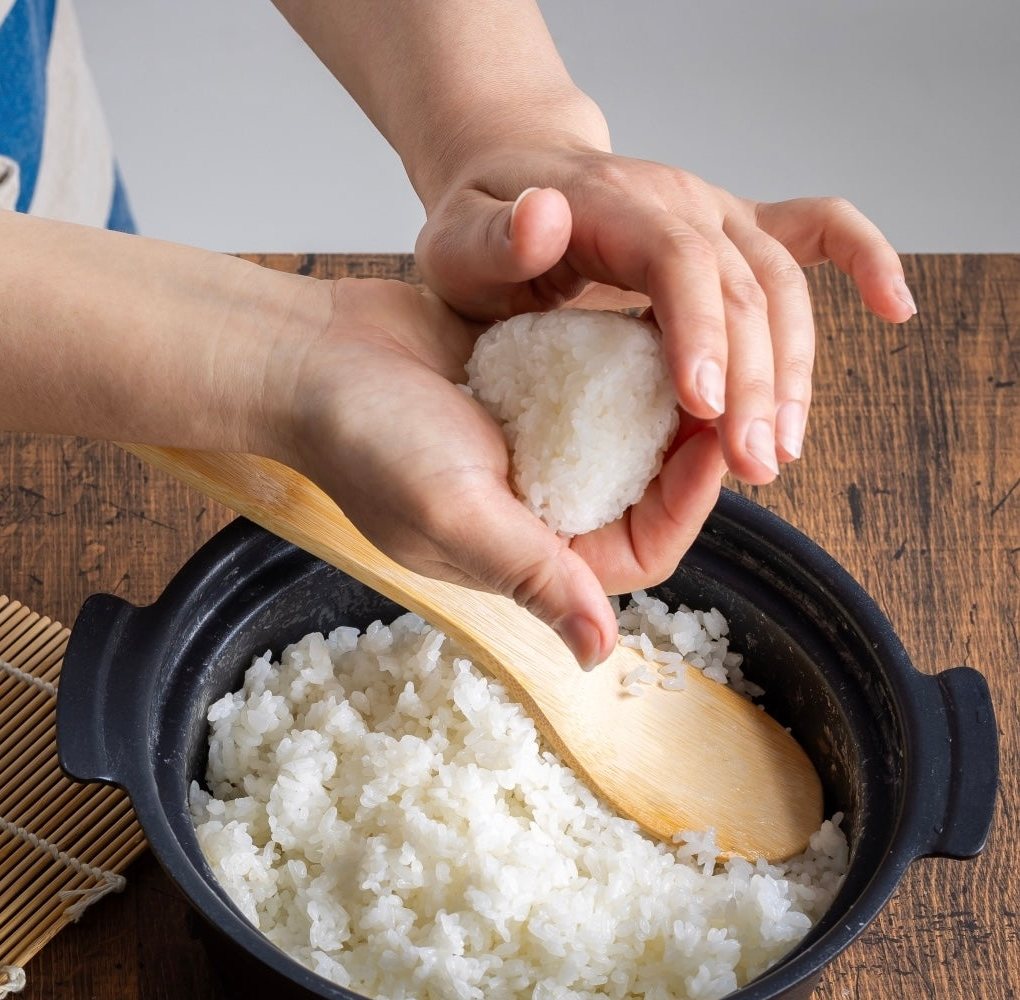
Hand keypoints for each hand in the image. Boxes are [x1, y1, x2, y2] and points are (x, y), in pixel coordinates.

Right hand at [268, 278, 726, 668]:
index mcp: (524, 554)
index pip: (638, 552)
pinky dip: (617, 356)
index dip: (687, 507)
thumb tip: (600, 654)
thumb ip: (530, 573)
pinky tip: (643, 316)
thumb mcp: (452, 511)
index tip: (713, 446)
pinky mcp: (519, 387)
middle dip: (687, 447)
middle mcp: (534, 506)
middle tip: (724, 389)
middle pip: (642, 492)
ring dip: (662, 397)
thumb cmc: (364, 440)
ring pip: (624, 433)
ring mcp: (528, 445)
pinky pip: (589, 380)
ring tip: (697, 349)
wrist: (305, 356)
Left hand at [413, 145, 913, 483]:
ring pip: (783, 287)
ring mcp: (717, 214)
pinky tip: (894, 309)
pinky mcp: (735, 234)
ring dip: (793, 371)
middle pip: (744, 287)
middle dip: (755, 381)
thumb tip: (545, 217)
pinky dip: (864, 262)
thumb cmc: (476, 228)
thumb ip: (492, 244)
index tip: (702, 407)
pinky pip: (816, 235)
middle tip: (752, 464)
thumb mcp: (456, 242)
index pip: (678, 261)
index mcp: (617, 205)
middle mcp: (682, 202)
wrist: (508, 184)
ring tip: (776, 452)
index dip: (700, 332)